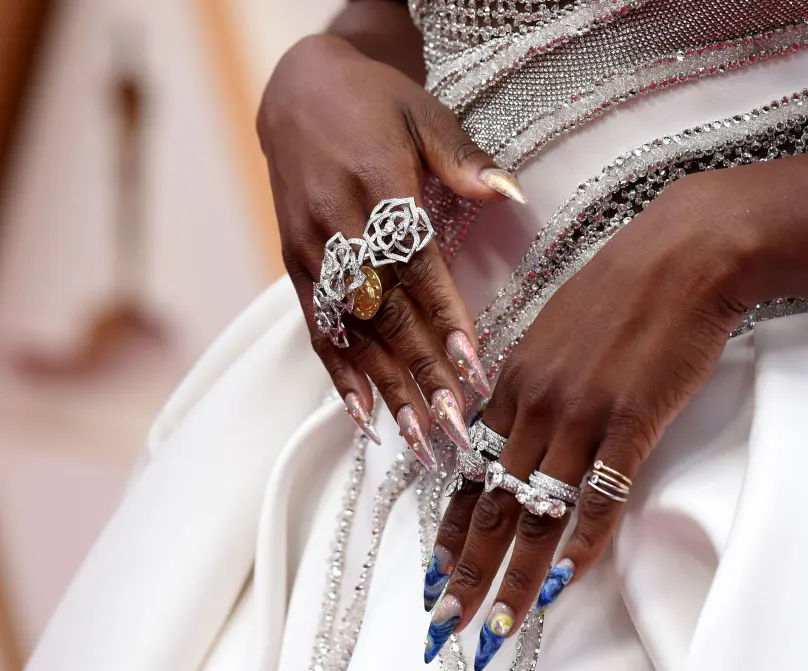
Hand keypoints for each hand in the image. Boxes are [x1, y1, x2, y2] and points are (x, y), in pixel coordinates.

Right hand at [257, 34, 524, 464]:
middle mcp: (336, 224)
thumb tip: (511, 194)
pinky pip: (316, 329)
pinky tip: (364, 416)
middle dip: (420, 373)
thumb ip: (464, 159)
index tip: (473, 367)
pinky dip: (339, 375)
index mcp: (376, 184)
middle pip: (383, 312)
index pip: (416, 264)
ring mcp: (309, 249)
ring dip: (385, 388)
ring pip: (350, 332)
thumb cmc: (375, 103)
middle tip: (454, 425)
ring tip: (418, 439)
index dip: (443, 317)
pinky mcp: (293, 265)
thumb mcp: (424, 114)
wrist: (297, 91)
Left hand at [421, 176, 749, 668]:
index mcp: (513, 383)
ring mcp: (580, 415)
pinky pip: (598, 496)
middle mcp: (534, 405)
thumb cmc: (623, 286)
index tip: (434, 574)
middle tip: (444, 626)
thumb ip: (533, 382)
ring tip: (494, 630)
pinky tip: (564, 584)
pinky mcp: (630, 421)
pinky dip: (580, 544)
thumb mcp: (557, 329)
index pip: (472, 473)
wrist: (683, 254)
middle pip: (492, 504)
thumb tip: (518, 425)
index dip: (452, 530)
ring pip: (536, 512)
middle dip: (466, 572)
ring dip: (514, 577)